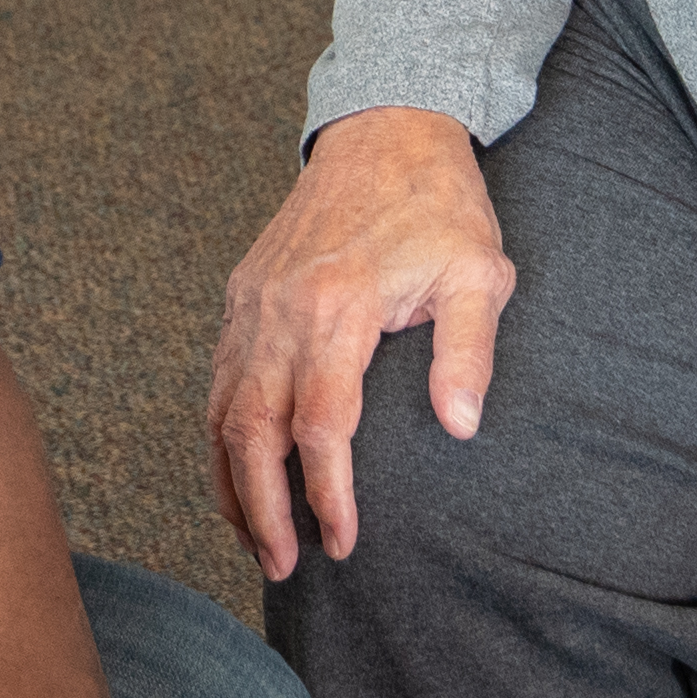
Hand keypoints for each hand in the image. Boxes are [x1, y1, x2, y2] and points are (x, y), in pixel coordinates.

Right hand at [210, 107, 513, 579]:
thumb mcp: (480, 272)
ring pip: (221, 410)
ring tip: (255, 540)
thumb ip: (468, 351)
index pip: (322, 426)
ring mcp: (252, 301)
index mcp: (340, 305)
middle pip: (252, 430)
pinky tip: (238, 474)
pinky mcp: (241, 295)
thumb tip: (460, 428)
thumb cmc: (439, 205)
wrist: (385, 128)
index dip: (329, 495)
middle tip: (283, 569)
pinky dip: (219, 436)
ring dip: (233, 482)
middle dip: (264, 510)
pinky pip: (216, 379)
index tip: (344, 543)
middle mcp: (281, 307)